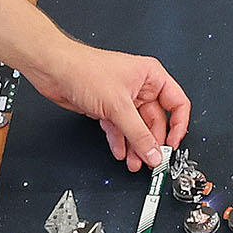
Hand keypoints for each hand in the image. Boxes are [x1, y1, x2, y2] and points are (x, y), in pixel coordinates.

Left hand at [23, 39, 190, 170]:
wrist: (54, 70)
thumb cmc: (84, 69)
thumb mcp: (119, 106)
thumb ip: (138, 134)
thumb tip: (154, 153)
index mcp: (151, 77)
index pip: (177, 104)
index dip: (178, 126)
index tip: (172, 144)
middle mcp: (140, 87)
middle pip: (156, 121)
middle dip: (152, 142)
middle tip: (151, 160)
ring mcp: (124, 99)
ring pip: (137, 128)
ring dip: (136, 146)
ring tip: (135, 163)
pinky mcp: (108, 108)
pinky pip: (120, 129)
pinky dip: (120, 141)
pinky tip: (120, 152)